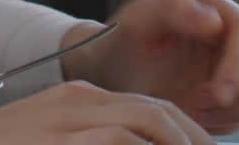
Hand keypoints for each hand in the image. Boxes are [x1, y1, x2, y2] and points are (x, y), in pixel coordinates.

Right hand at [0, 80, 214, 143]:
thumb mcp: (45, 139)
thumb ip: (81, 140)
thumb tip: (126, 143)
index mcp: (76, 98)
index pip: (149, 109)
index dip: (184, 134)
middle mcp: (80, 101)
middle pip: (159, 113)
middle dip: (194, 139)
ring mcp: (71, 120)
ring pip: (150, 123)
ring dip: (180, 144)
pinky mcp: (63, 141)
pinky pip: (123, 141)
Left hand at [62, 0, 238, 134]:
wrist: (112, 69)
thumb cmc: (121, 41)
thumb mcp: (137, 21)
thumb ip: (173, 11)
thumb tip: (214, 20)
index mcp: (211, 3)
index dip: (238, 65)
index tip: (216, 92)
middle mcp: (231, 27)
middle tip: (202, 106)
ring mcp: (238, 56)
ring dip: (238, 106)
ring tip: (197, 110)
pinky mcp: (238, 84)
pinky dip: (234, 117)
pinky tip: (202, 115)